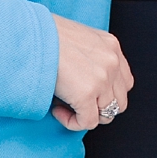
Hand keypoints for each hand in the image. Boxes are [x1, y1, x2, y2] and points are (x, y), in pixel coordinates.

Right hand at [49, 16, 133, 132]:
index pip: (124, 82)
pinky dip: (72, 122)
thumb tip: (85, 80)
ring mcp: (102, 79)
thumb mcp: (79, 39)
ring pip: (106, 115)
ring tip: (65, 104)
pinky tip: (56, 109)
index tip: (87, 93)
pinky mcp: (86, 94)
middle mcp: (112, 62)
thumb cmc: (46, 35)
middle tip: (77, 103)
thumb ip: (91, 57)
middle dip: (98, 107)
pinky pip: (87, 122)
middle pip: (119, 102)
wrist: (32, 34)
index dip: (107, 94)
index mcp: (111, 46)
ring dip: (86, 115)